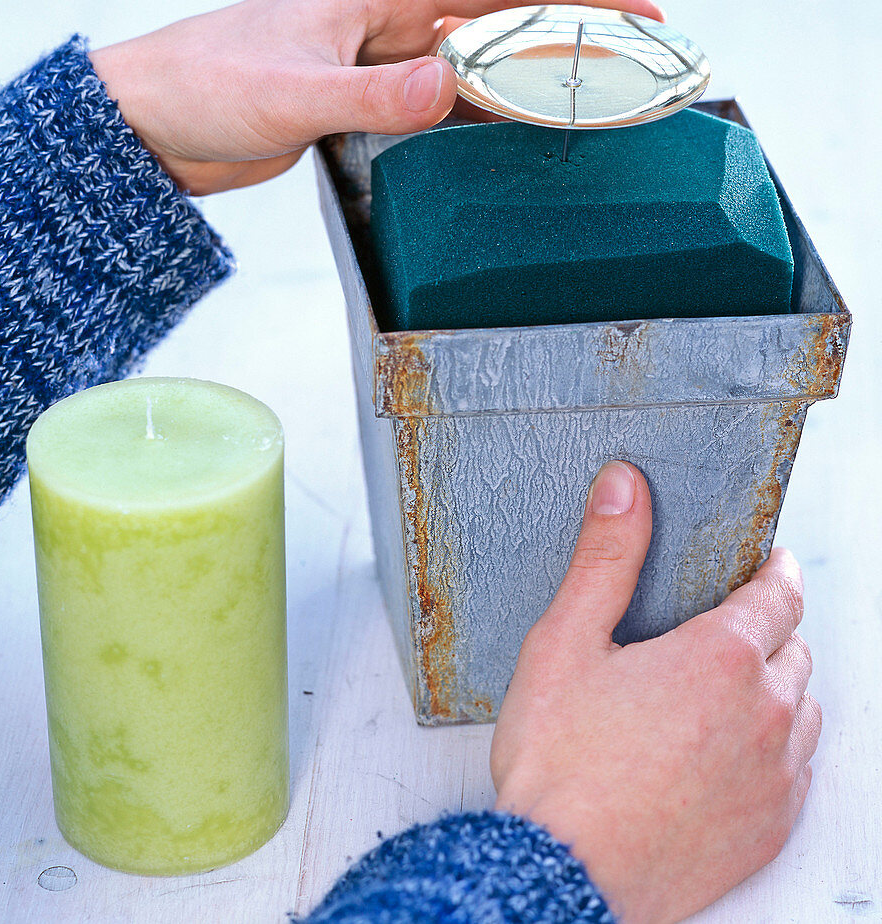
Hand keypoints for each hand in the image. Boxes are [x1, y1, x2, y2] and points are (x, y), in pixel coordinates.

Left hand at [89, 0, 661, 194]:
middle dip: (573, 38)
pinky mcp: (365, 98)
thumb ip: (373, 98)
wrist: (152, 118)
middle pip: (503, 19)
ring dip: (531, 82)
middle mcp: (389, 17)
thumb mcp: (292, 93)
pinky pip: (444, 103)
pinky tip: (513, 139)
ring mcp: (380, 58)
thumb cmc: (205, 84)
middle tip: (637, 69)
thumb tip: (451, 89)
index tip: (641, 10)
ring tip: (592, 107)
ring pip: (478, 64)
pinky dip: (483, 117)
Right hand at [491, 461, 819, 923]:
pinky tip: (729, 750)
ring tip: (726, 689)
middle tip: (725, 628)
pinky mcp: (770, 828)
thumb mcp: (566, 640)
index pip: (779, 593)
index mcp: (721, 656)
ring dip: (776, 687)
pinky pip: (796, 769)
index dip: (774, 570)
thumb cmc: (560, 764)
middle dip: (768, 627)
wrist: (563, 874)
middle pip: (794, 646)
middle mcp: (764, 713)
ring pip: (802, 708)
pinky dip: (775, 747)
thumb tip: (625, 488)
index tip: (767, 563)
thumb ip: (607, 557)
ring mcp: (775, 776)